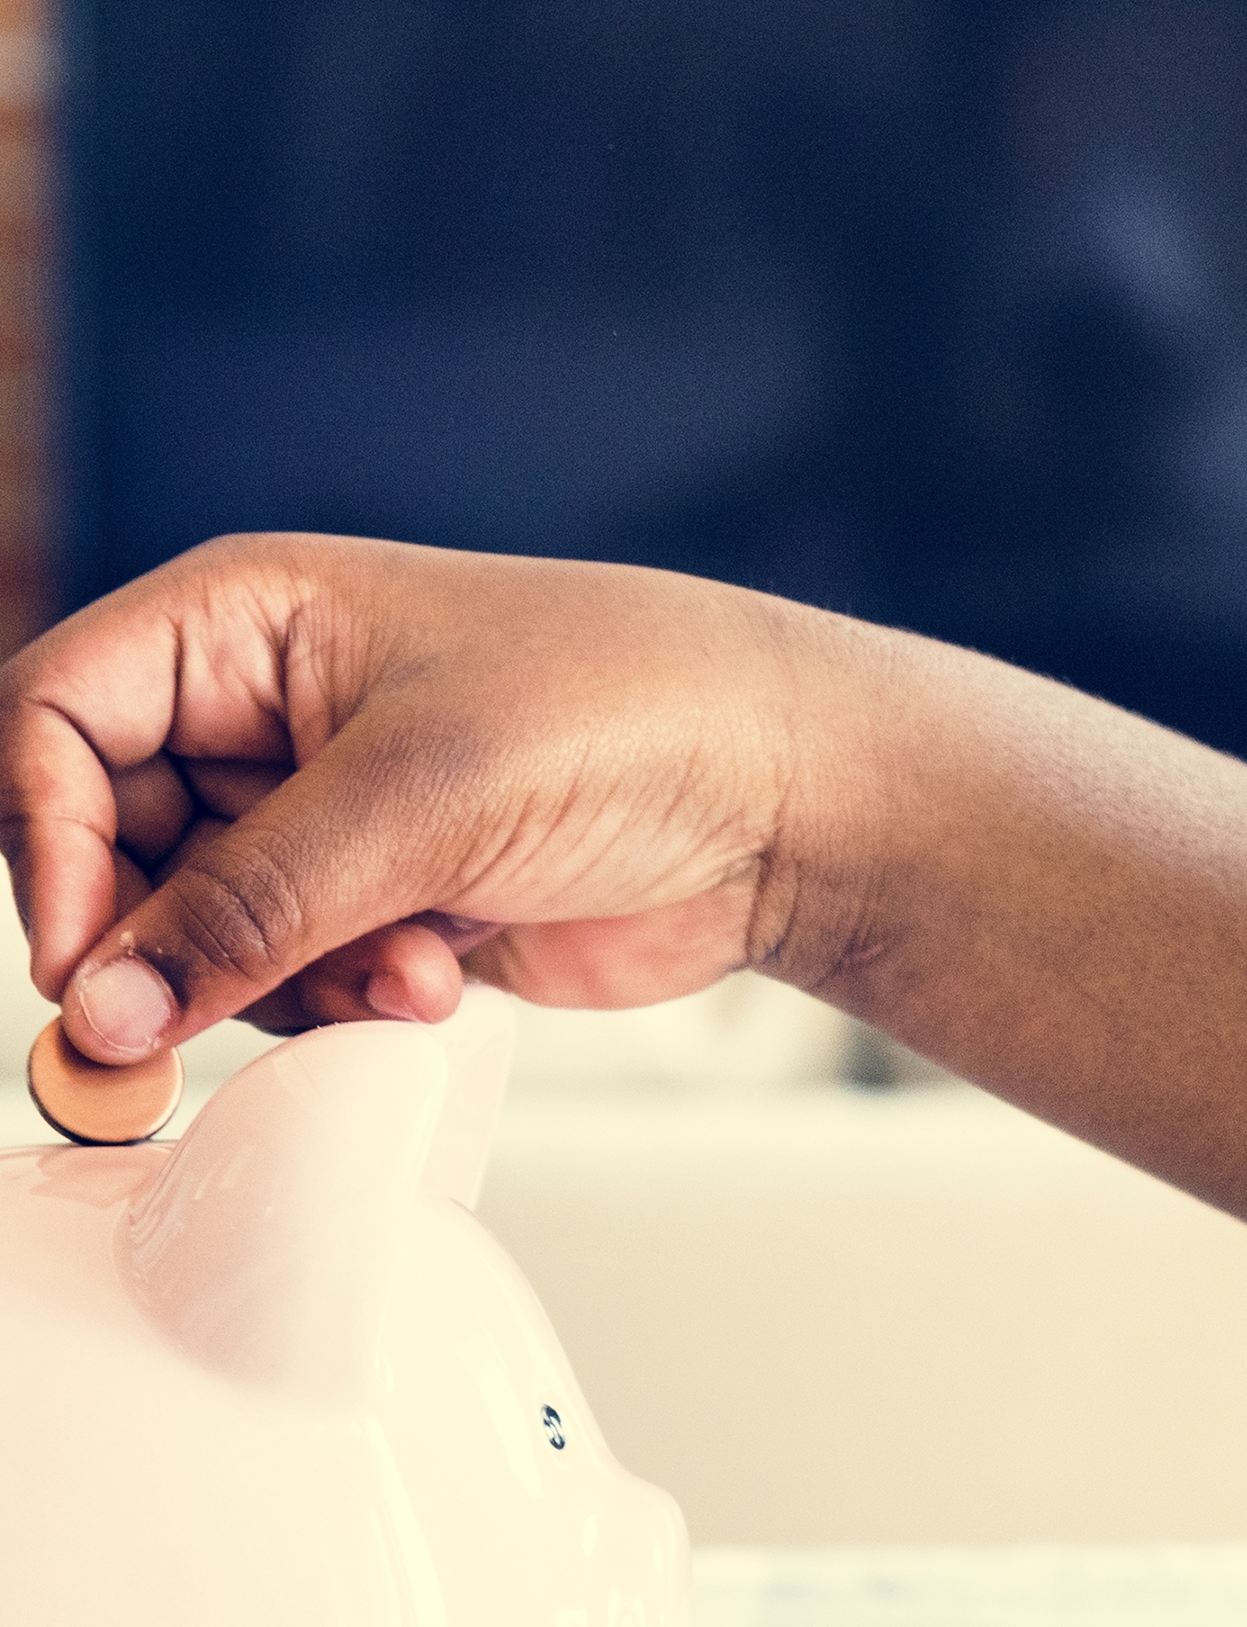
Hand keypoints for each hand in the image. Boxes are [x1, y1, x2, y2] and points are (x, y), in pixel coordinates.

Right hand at [0, 535, 875, 1049]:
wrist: (792, 796)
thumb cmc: (630, 717)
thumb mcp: (417, 799)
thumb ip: (246, 909)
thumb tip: (102, 1008)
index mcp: (246, 619)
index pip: (53, 721)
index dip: (51, 844)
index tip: (88, 961)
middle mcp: (268, 710)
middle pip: (115, 846)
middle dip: (180, 938)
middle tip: (222, 1008)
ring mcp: (332, 813)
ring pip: (206, 935)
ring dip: (283, 980)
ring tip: (402, 967)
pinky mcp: (393, 900)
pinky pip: (296, 979)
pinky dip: (345, 999)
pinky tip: (440, 979)